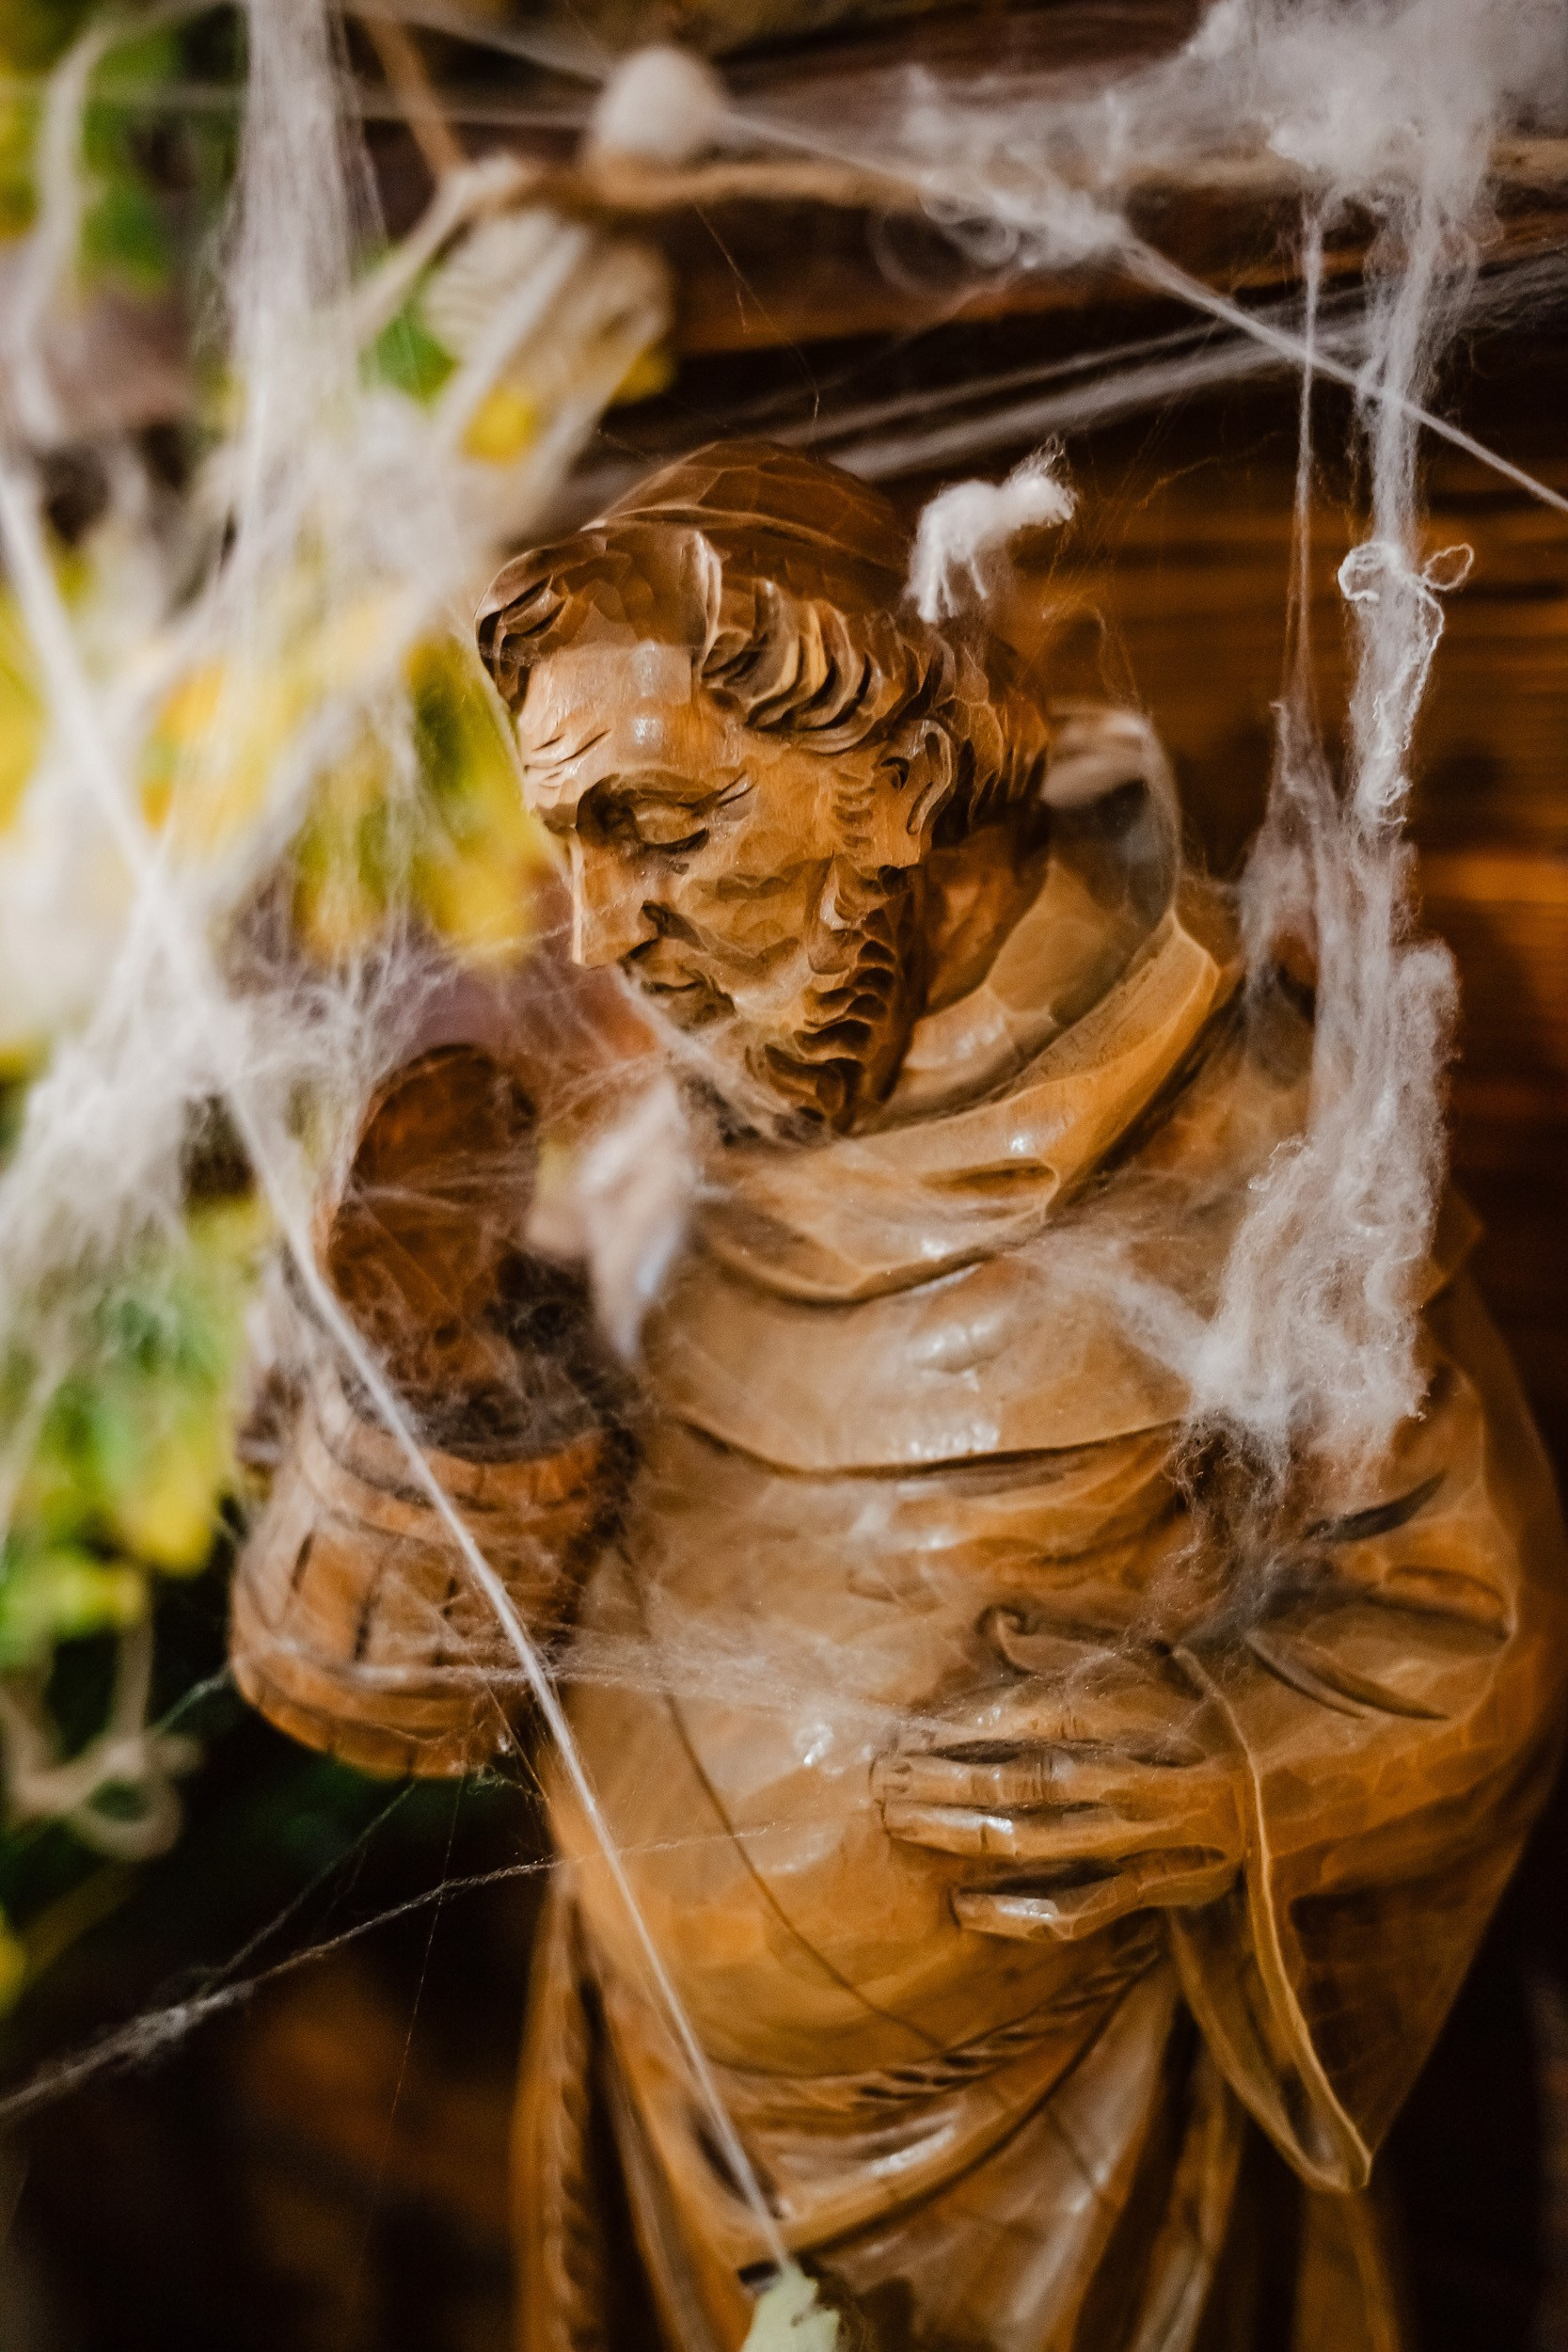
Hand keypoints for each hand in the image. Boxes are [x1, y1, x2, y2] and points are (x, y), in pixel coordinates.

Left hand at [872, 1610, 1244, 1941]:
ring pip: (1036, 1841)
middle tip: (882, 1781)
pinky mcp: (1157, 1885)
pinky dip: (1019, 1914)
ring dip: (960, 1835)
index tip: (903, 1736)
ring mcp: (1145, 1835)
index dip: (959, 1730)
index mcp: (1131, 1710)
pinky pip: (1079, 1910)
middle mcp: (1134, 1772)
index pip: (1027, 1718)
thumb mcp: (1141, 1662)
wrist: (1288, 1772)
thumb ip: (1066, 1650)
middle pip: (1019, 1781)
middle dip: (941, 1783)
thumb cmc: (1197, 1707)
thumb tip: (998, 1625)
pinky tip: (966, 1906)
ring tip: (902, 1823)